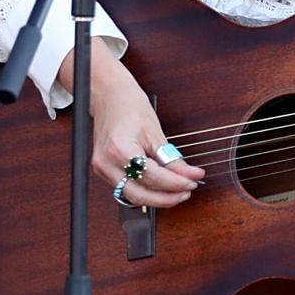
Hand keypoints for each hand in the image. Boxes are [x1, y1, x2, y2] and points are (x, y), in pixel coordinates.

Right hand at [60, 46, 205, 207]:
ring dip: (156, 197)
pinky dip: (145, 190)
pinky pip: (126, 188)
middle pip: (140, 195)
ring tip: (177, 190)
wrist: (109, 95)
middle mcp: (106, 163)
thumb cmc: (130, 106)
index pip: (153, 177)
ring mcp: (102, 169)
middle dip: (166, 198)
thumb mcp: (156, 132)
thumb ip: (172, 159)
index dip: (176, 183)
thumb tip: (190, 176)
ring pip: (132, 196)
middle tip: (187, 192)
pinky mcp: (103, 171)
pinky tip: (160, 187)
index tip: (192, 182)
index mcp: (120, 150)